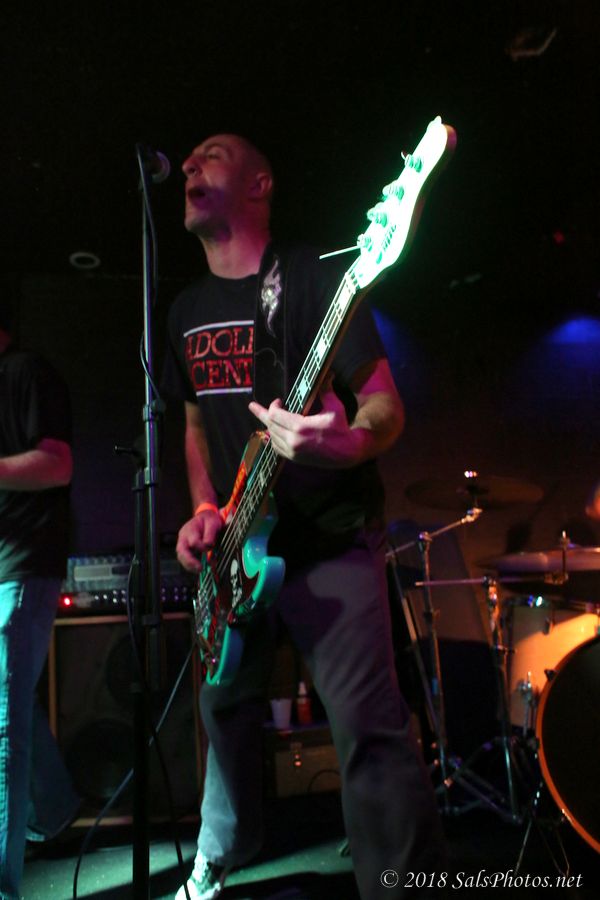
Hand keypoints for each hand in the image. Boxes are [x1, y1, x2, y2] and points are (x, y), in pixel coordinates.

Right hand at [176, 509, 223, 572]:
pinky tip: (197, 569)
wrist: (204, 517)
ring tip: (199, 571)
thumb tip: (208, 545)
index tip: (211, 547)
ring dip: (189, 565)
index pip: (194, 541)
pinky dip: (190, 565)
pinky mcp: (185, 549)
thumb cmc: (209, 520)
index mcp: (190, 529)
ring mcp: (183, 543)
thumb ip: (210, 533)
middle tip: (200, 568)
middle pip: (181, 550)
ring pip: (181, 556)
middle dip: (189, 561)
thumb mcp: (213, 522)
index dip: (202, 547)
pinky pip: (184, 558)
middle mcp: (183, 537)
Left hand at [248, 386, 364, 467]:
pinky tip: (271, 433)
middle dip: (263, 414)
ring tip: (265, 417)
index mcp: (301, 427)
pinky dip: (273, 439)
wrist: (347, 453)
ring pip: (272, 436)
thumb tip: (327, 373)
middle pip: (270, 425)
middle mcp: (293, 441)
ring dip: (269, 426)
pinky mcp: (295, 458)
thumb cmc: (341, 428)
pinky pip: (276, 448)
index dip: (272, 406)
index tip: (279, 400)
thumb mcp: (334, 407)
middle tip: (254, 407)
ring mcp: (293, 452)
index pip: (275, 415)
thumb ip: (326, 390)